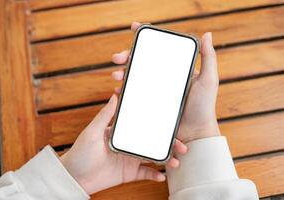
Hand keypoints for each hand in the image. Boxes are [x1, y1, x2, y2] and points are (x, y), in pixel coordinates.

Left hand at [60, 80, 186, 193]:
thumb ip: (105, 115)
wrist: (74, 177)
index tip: (172, 123)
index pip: (143, 125)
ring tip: (176, 162)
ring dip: (165, 159)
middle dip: (168, 143)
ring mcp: (130, 159)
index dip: (158, 125)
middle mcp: (129, 144)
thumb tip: (115, 96)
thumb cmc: (80, 152)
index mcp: (122, 132)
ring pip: (152, 157)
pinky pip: (145, 173)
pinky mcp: (128, 173)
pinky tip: (162, 177)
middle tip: (182, 146)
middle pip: (153, 142)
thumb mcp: (92, 131)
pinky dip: (155, 175)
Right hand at [112, 22, 220, 143]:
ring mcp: (155, 91)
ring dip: (122, 73)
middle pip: (141, 62)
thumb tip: (207, 35)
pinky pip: (133, 95)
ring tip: (117, 75)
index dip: (145, 39)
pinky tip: (118, 91)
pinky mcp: (149, 104)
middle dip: (126, 56)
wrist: (195, 133)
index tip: (134, 28)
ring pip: (134, 77)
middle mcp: (163, 78)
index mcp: (174, 69)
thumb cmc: (204, 107)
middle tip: (116, 58)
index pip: (158, 50)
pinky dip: (124, 91)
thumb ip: (209, 58)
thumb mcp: (209, 80)